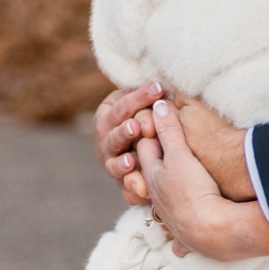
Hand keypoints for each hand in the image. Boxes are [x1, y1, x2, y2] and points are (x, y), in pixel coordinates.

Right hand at [94, 82, 164, 205]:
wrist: (152, 148)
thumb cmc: (149, 114)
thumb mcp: (144, 102)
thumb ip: (149, 94)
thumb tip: (163, 81)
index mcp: (108, 114)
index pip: (121, 106)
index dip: (138, 98)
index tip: (158, 89)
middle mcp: (105, 139)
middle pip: (112, 135)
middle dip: (124, 132)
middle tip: (135, 127)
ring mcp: (110, 162)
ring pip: (113, 164)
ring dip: (121, 162)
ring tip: (131, 161)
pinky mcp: (122, 183)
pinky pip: (125, 188)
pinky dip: (132, 188)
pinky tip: (140, 188)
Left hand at [137, 101, 268, 261]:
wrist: (210, 230)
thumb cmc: (193, 190)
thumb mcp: (181, 155)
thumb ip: (169, 130)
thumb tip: (158, 105)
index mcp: (153, 176)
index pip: (144, 149)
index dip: (149, 135)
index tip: (155, 124)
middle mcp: (157, 198)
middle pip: (151, 177)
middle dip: (153, 166)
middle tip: (163, 155)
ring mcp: (170, 218)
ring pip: (161, 206)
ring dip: (163, 199)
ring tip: (168, 193)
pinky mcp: (185, 236)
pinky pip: (177, 236)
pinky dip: (175, 235)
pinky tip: (175, 239)